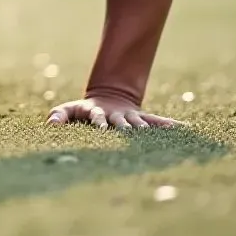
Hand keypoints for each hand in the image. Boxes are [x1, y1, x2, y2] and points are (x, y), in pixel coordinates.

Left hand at [46, 95, 182, 130]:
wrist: (108, 99)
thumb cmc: (84, 110)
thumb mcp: (70, 110)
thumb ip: (60, 114)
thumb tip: (50, 123)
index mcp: (98, 113)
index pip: (98, 117)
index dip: (99, 122)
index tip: (101, 128)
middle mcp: (116, 115)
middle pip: (121, 122)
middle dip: (125, 128)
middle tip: (131, 134)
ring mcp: (130, 118)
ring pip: (140, 124)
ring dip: (147, 130)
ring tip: (155, 136)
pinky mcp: (142, 119)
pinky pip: (158, 122)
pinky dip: (169, 126)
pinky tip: (185, 130)